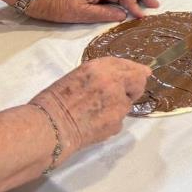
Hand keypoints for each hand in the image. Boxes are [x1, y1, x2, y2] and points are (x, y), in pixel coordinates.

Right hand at [30, 56, 150, 159]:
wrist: (49, 126)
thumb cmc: (56, 100)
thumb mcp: (80, 75)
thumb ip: (103, 73)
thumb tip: (128, 74)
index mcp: (100, 67)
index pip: (128, 65)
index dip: (135, 70)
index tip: (142, 73)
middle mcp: (113, 82)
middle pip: (139, 81)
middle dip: (134, 87)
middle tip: (123, 94)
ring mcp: (117, 103)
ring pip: (127, 104)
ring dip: (117, 107)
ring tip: (95, 112)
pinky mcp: (117, 122)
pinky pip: (119, 120)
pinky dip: (110, 121)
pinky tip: (93, 122)